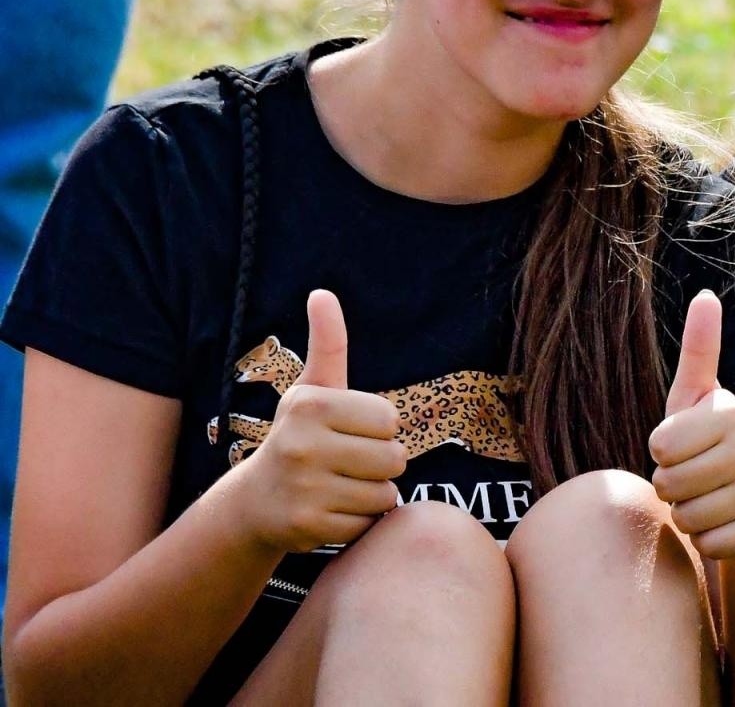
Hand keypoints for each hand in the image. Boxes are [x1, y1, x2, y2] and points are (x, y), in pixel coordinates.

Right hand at [233, 290, 405, 552]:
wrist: (254, 502)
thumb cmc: (299, 436)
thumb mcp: (312, 389)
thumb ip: (328, 343)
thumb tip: (322, 293)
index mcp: (310, 405)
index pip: (391, 420)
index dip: (379, 430)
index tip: (349, 434)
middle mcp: (301, 444)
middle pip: (394, 458)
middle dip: (381, 464)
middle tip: (347, 464)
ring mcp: (303, 488)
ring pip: (385, 493)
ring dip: (372, 495)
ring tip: (339, 487)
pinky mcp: (307, 526)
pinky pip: (369, 523)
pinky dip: (359, 522)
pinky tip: (332, 512)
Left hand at [650, 290, 734, 560]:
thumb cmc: (709, 444)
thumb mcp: (696, 399)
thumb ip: (699, 350)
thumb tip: (706, 294)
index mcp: (730, 410)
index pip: (659, 446)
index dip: (661, 453)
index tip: (685, 445)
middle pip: (668, 483)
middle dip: (671, 487)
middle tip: (696, 477)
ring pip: (686, 516)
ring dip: (687, 515)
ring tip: (709, 498)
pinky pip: (708, 544)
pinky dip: (707, 541)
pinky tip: (725, 523)